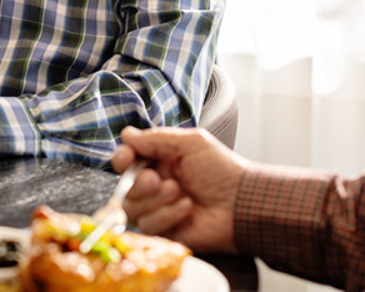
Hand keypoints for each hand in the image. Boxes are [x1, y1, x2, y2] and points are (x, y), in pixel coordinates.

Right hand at [111, 126, 248, 252]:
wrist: (242, 203)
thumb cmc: (222, 170)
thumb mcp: (191, 143)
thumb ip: (156, 138)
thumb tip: (127, 134)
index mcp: (160, 161)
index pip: (127, 160)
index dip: (122, 159)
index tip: (127, 157)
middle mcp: (156, 185)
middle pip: (125, 186)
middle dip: (139, 183)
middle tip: (157, 179)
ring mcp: (159, 209)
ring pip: (133, 208)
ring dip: (155, 200)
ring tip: (179, 192)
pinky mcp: (165, 230)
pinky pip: (148, 225)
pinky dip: (167, 215)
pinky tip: (187, 208)